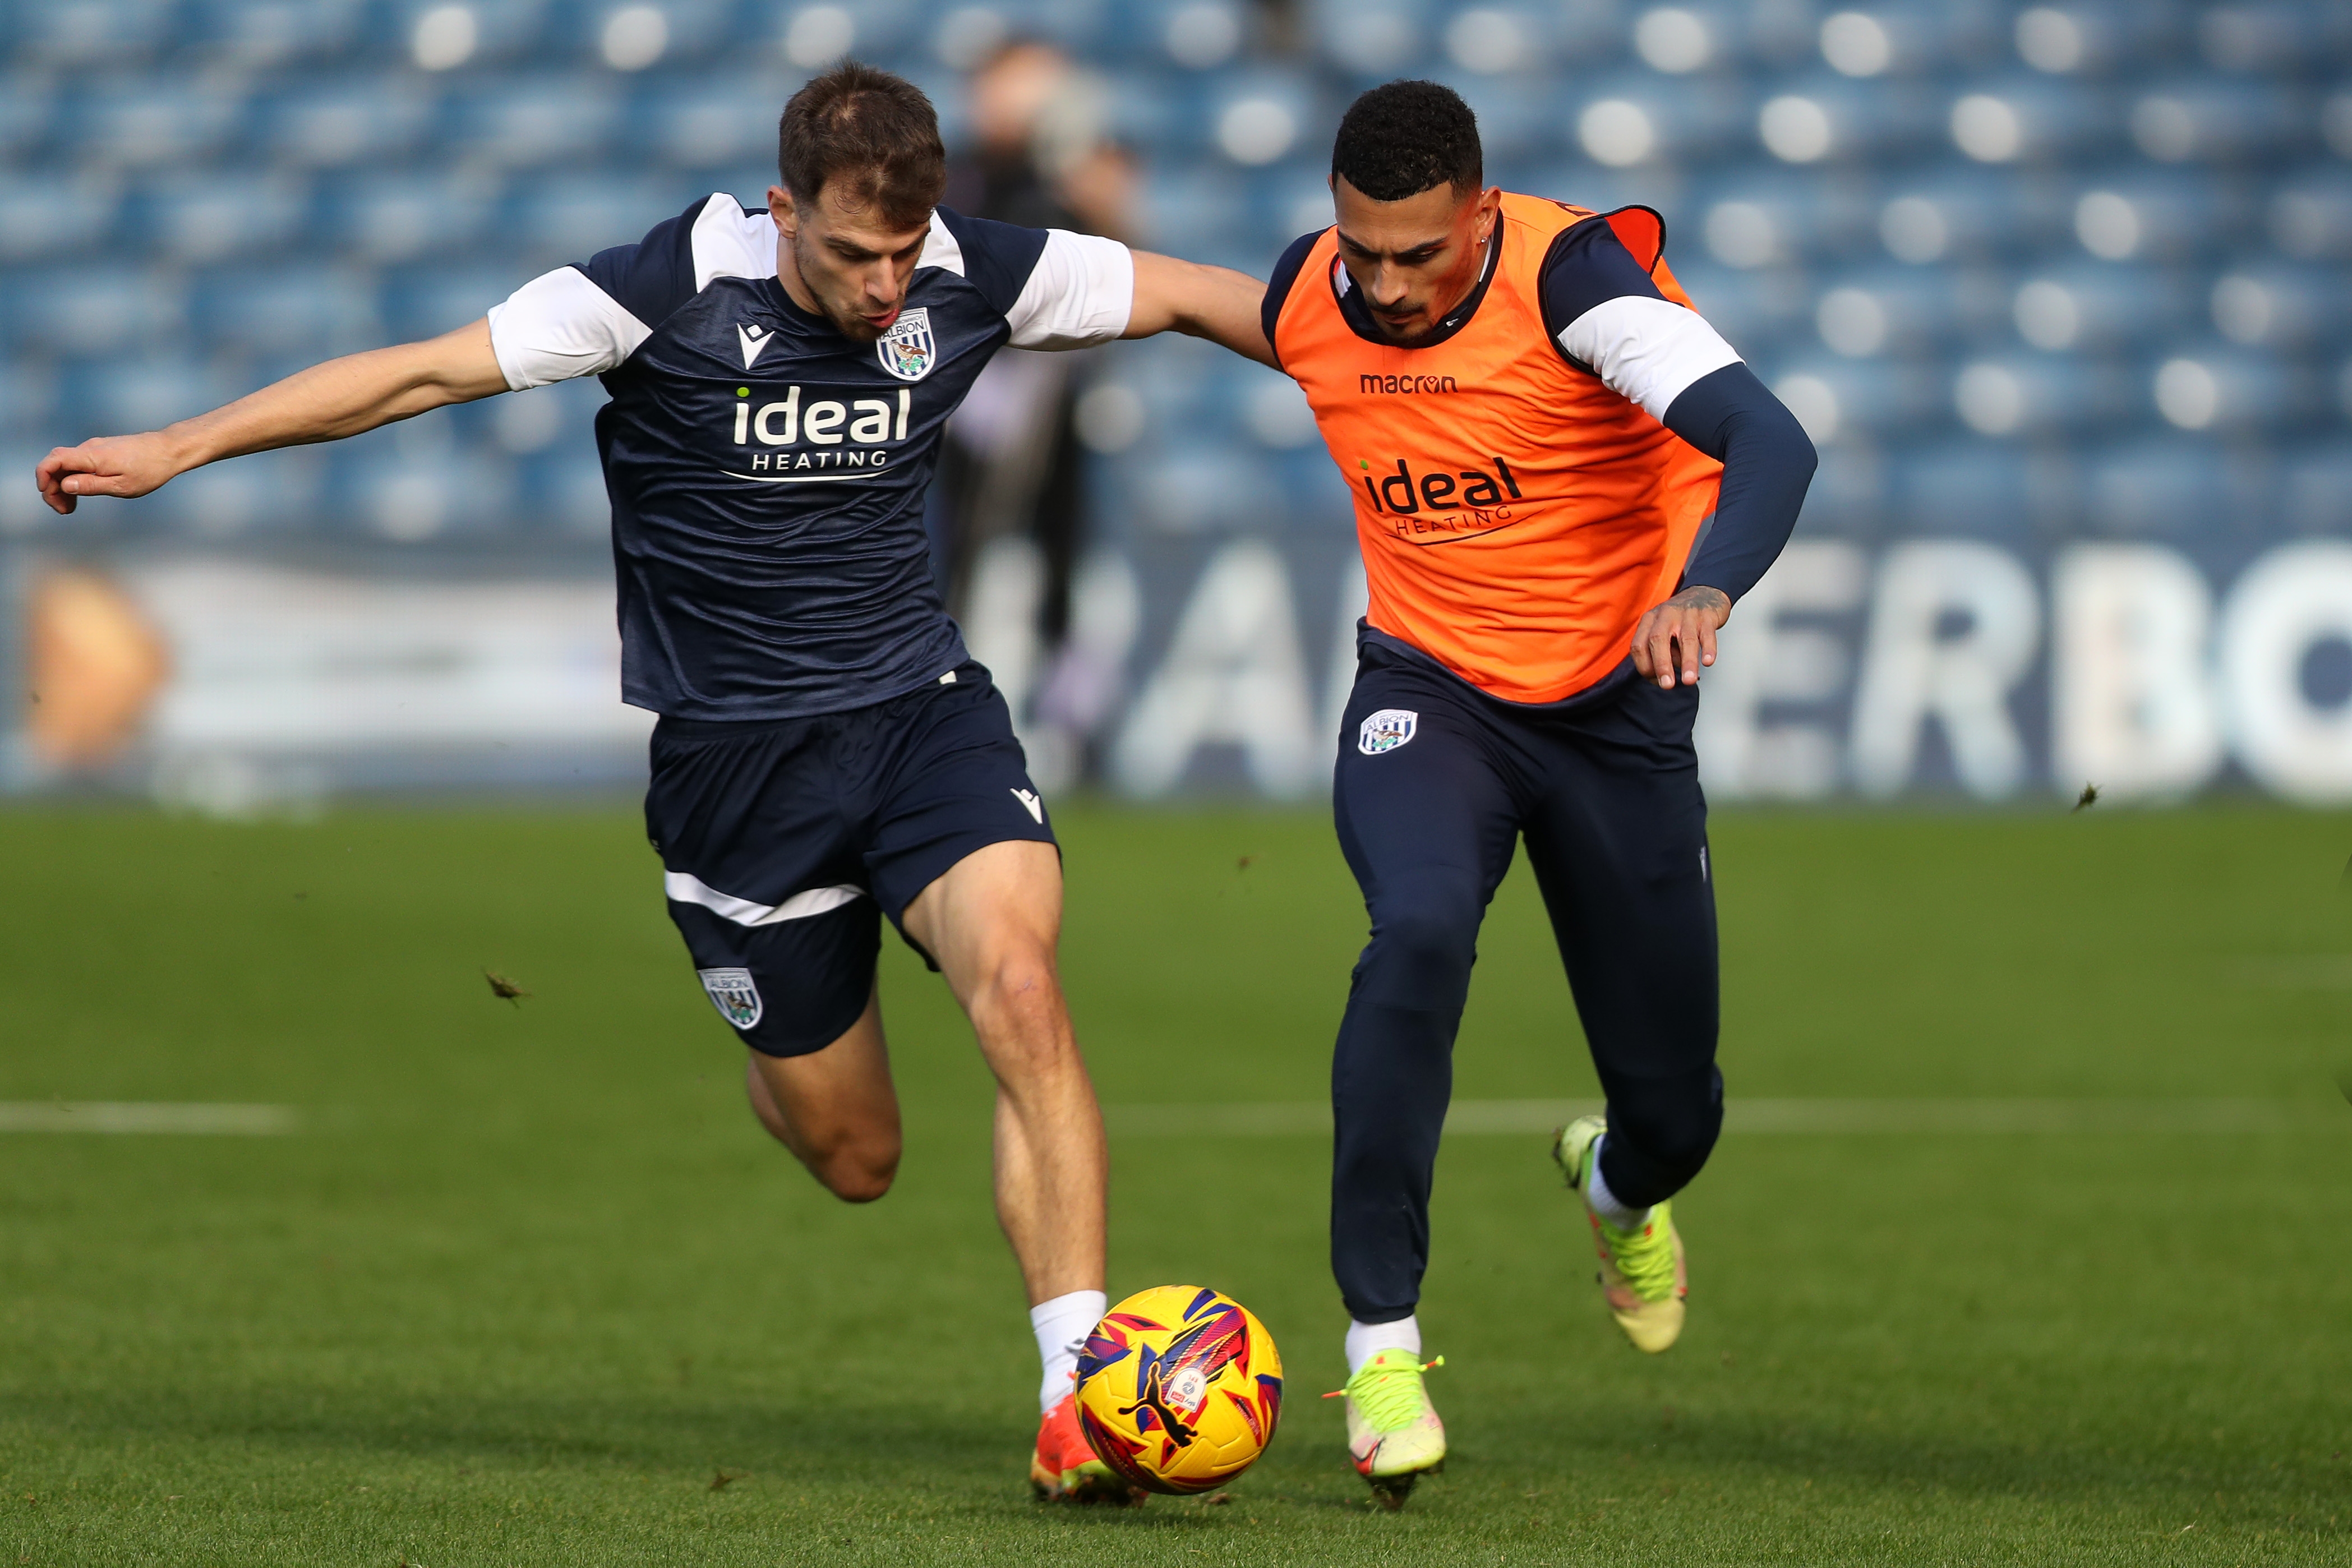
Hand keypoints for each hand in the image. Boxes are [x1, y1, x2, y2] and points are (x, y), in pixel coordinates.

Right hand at [36, 432, 188, 514]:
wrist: (169, 450)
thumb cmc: (150, 470)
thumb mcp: (122, 485)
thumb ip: (92, 485)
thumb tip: (64, 485)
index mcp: (92, 456)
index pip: (54, 460)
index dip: (43, 476)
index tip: (47, 494)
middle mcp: (89, 448)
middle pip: (56, 464)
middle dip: (52, 487)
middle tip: (62, 510)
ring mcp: (94, 449)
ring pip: (67, 465)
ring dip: (63, 485)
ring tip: (69, 508)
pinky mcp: (101, 452)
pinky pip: (79, 464)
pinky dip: (74, 479)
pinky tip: (80, 494)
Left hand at [1630, 585, 1730, 688]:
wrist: (1704, 594)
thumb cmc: (1679, 620)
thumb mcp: (1662, 631)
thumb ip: (1660, 653)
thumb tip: (1663, 678)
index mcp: (1649, 621)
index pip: (1639, 646)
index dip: (1644, 667)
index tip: (1656, 681)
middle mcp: (1665, 615)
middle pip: (1657, 640)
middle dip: (1662, 665)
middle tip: (1667, 685)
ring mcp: (1687, 614)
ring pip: (1686, 639)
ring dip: (1687, 662)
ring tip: (1689, 680)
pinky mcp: (1707, 616)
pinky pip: (1707, 634)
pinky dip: (1708, 649)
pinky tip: (1708, 662)